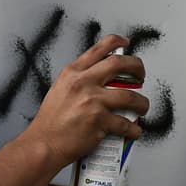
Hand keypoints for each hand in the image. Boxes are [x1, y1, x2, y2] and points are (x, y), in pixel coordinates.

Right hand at [19, 34, 150, 173]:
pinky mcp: (99, 122)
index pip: (99, 49)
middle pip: (119, 64)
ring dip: (141, 102)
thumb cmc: (50, 122)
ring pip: (130, 96)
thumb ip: (79, 81)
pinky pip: (125, 124)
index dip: (117, 42)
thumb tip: (100, 79)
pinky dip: (134, 129)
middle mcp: (83, 83)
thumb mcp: (60, 89)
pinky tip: (134, 130)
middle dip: (137, 67)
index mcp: (73, 73)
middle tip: (140, 75)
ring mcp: (92, 102)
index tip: (126, 43)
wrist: (44, 144)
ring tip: (142, 106)